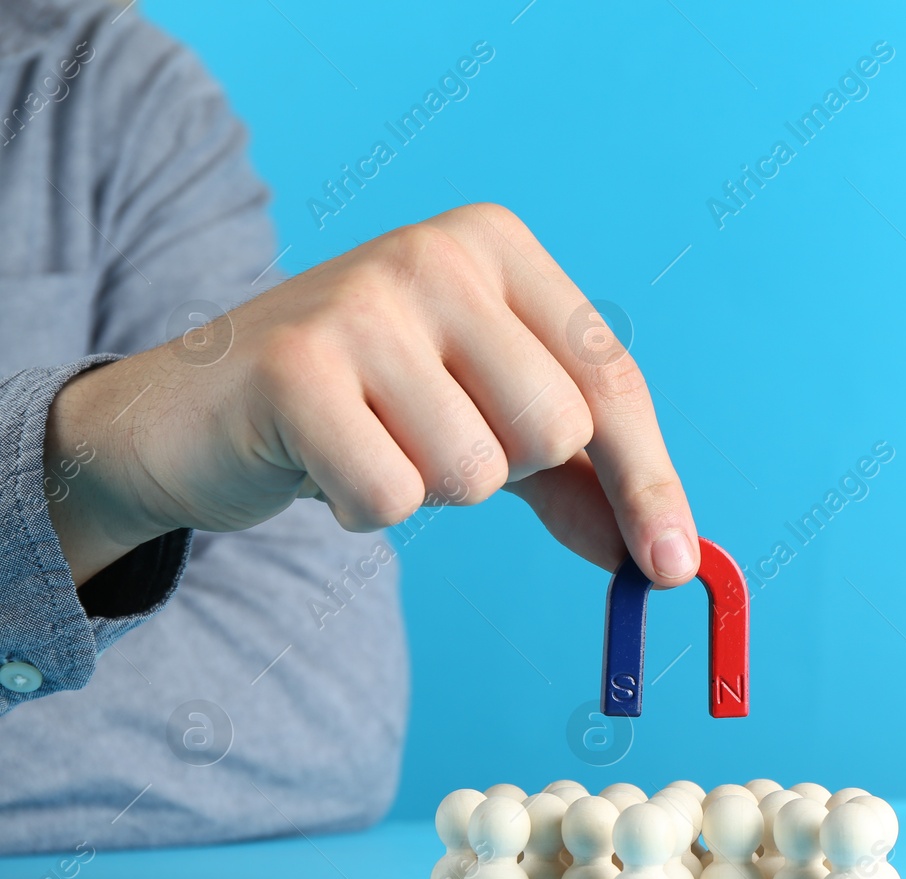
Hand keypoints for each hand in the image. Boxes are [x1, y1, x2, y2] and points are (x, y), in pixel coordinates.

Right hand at [44, 204, 698, 587]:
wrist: (196, 407)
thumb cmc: (371, 408)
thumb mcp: (490, 420)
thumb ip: (582, 480)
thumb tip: (666, 560)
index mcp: (499, 247)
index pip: (610, 380)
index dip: (649, 482)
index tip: (672, 567)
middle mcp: (438, 253)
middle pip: (554, 430)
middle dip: (504, 472)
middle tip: (431, 437)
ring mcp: (362, 301)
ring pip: (473, 473)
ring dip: (427, 489)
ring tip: (372, 439)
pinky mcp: (293, 368)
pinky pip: (390, 499)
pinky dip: (362, 508)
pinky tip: (324, 461)